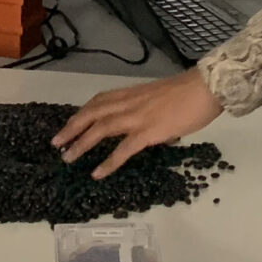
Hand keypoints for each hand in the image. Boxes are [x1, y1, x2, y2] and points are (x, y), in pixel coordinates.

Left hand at [51, 71, 221, 179]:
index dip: (82, 113)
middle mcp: (129, 103)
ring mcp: (137, 117)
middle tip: (56, 142)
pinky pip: (123, 149)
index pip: (99, 101)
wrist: (205, 88)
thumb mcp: (162, 99)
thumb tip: (154, 130)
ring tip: (68, 158)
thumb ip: (151, 112)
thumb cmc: (190, 93)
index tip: (69, 124)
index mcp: (132, 94)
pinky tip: (97, 173)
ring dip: (81, 144)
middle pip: (92, 113)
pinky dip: (108, 162)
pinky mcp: (148, 131)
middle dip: (72, 127)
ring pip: (101, 129)